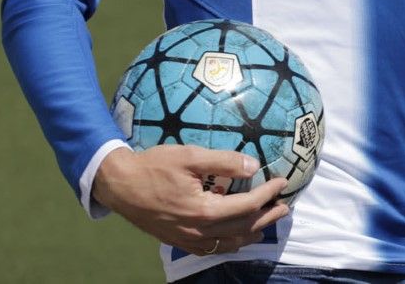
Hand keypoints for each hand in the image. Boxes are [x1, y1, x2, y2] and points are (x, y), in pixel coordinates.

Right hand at [92, 146, 288, 256]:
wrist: (120, 185)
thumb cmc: (154, 167)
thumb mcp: (190, 156)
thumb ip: (223, 161)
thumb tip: (253, 166)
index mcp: (203, 210)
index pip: (246, 206)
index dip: (267, 194)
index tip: (282, 182)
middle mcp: (198, 231)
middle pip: (242, 229)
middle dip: (267, 217)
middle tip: (285, 206)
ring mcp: (188, 240)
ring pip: (229, 243)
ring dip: (252, 232)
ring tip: (267, 222)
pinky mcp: (179, 241)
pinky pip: (212, 248)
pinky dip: (230, 242)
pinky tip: (237, 235)